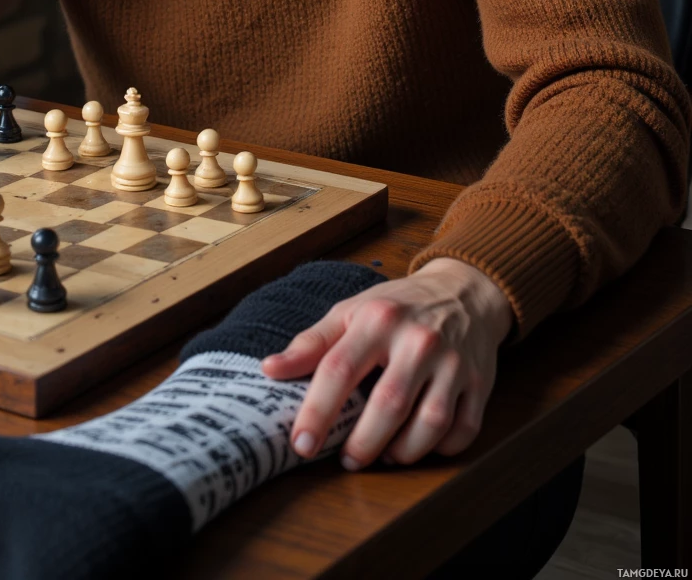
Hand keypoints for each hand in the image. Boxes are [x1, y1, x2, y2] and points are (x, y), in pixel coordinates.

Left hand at [262, 258, 513, 470]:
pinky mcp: (480, 383)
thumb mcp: (351, 311)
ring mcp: (453, 363)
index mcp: (378, 319)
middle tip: (346, 460)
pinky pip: (462, 431)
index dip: (317, 412)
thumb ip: (311, 343)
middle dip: (362, 443)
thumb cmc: (397, 306)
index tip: (301, 444)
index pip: (339, 369)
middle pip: (388, 405)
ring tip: (383, 457)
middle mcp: (418, 340)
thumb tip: (270, 370)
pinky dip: (441, 450)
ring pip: (429, 425)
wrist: (463, 291)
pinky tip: (420, 447)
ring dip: (402, 452)